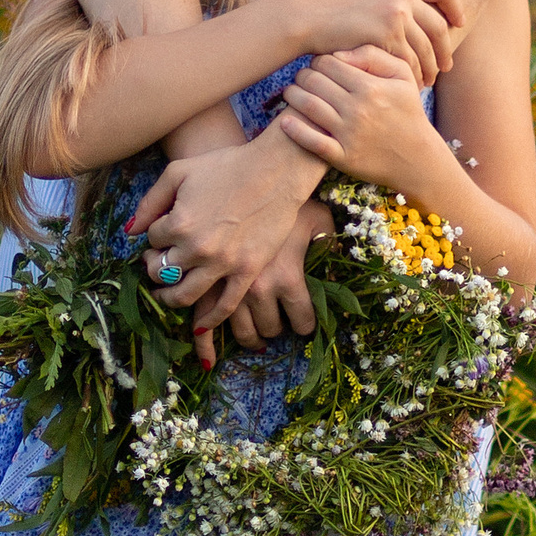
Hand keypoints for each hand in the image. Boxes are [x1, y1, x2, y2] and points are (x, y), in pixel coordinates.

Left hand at [125, 131, 324, 355]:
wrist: (276, 170)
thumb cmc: (227, 165)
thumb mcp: (180, 171)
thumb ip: (151, 201)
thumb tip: (132, 231)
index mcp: (178, 222)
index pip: (152, 240)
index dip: (155, 237)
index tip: (163, 234)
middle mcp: (197, 247)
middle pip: (161, 271)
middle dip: (154, 269)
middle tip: (158, 266)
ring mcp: (223, 263)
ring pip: (184, 295)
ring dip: (170, 298)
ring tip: (167, 295)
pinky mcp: (247, 271)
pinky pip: (224, 306)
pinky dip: (209, 320)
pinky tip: (200, 324)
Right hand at [217, 200, 334, 350]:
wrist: (234, 175)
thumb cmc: (280, 195)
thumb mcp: (316, 216)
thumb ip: (328, 241)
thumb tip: (332, 265)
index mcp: (288, 277)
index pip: (302, 319)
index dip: (304, 324)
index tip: (303, 324)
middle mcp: (259, 289)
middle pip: (269, 329)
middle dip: (274, 329)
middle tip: (276, 324)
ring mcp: (229, 287)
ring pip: (241, 331)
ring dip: (250, 336)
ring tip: (256, 331)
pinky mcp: (204, 282)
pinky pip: (203, 322)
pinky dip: (205, 345)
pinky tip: (209, 360)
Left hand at [276, 44, 439, 194]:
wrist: (417, 159)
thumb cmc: (408, 112)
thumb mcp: (402, 78)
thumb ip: (374, 57)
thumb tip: (339, 52)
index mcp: (371, 86)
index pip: (328, 63)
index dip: (318, 61)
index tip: (318, 66)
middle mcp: (358, 109)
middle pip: (314, 82)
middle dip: (302, 76)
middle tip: (301, 78)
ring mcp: (349, 134)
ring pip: (307, 106)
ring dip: (292, 97)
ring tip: (290, 94)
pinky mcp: (342, 156)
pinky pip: (311, 140)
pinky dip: (294, 129)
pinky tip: (285, 121)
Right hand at [287, 0, 458, 81]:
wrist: (306, 14)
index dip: (456, 8)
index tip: (458, 23)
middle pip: (438, 27)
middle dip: (445, 50)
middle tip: (445, 66)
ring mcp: (395, 17)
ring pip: (425, 48)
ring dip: (429, 68)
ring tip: (427, 80)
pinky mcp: (385, 38)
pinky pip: (408, 61)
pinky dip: (411, 75)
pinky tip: (408, 83)